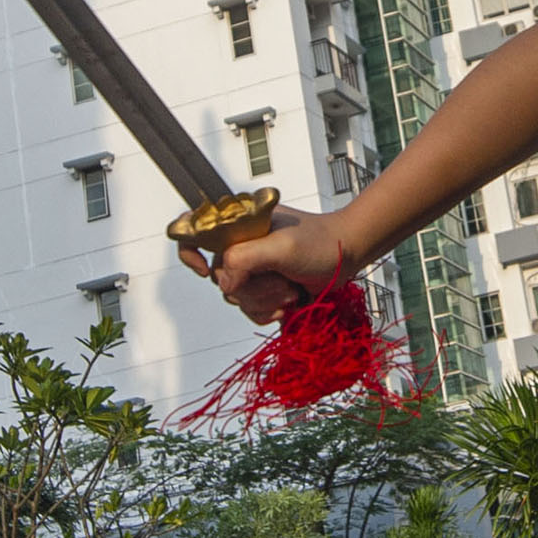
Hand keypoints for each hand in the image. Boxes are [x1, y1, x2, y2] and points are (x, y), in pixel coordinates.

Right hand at [186, 206, 352, 324]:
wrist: (348, 256)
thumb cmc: (321, 242)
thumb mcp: (282, 246)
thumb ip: (245, 259)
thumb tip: (225, 283)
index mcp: (238, 225)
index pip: (192, 230)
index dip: (189, 252)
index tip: (205, 270)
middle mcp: (240, 245)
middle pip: (220, 277)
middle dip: (252, 287)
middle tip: (281, 279)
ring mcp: (252, 268)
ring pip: (235, 297)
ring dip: (265, 300)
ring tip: (291, 289)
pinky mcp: (263, 289)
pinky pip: (249, 309)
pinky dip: (268, 312)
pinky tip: (288, 304)